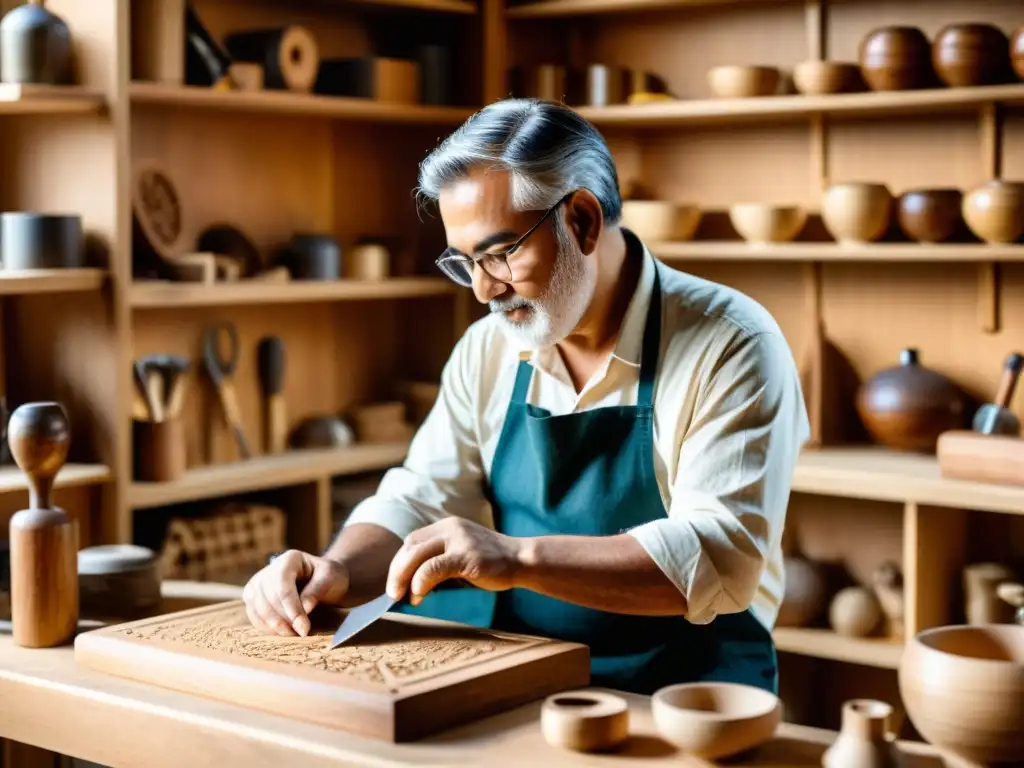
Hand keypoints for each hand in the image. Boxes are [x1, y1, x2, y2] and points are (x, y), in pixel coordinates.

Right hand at [242, 549, 348, 636]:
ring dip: (274, 626)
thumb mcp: (331, 578)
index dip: (292, 609)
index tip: (304, 628)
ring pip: (257, 608)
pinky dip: (267, 628)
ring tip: (294, 634)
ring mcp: (258, 583)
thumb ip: (318, 589)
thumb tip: (304, 607)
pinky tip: (283, 633)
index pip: (283, 586)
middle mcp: (270, 569)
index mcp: (290, 559)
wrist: (324, 582)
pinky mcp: (253, 598)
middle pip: (268, 598)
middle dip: (284, 620)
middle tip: (301, 633)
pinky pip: (254, 615)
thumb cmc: (329, 578)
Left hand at [386, 517, 523, 605]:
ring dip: (403, 577)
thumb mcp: (462, 552)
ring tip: (401, 596)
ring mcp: (459, 540)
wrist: (521, 560)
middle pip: (410, 546)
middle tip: (391, 593)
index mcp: (447, 525)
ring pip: (417, 555)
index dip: (400, 561)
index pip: (412, 540)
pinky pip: (432, 568)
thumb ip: (440, 559)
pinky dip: (420, 582)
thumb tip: (411, 582)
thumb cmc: (492, 562)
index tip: (396, 582)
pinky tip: (418, 595)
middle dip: (396, 571)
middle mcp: (450, 528)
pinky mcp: (465, 556)